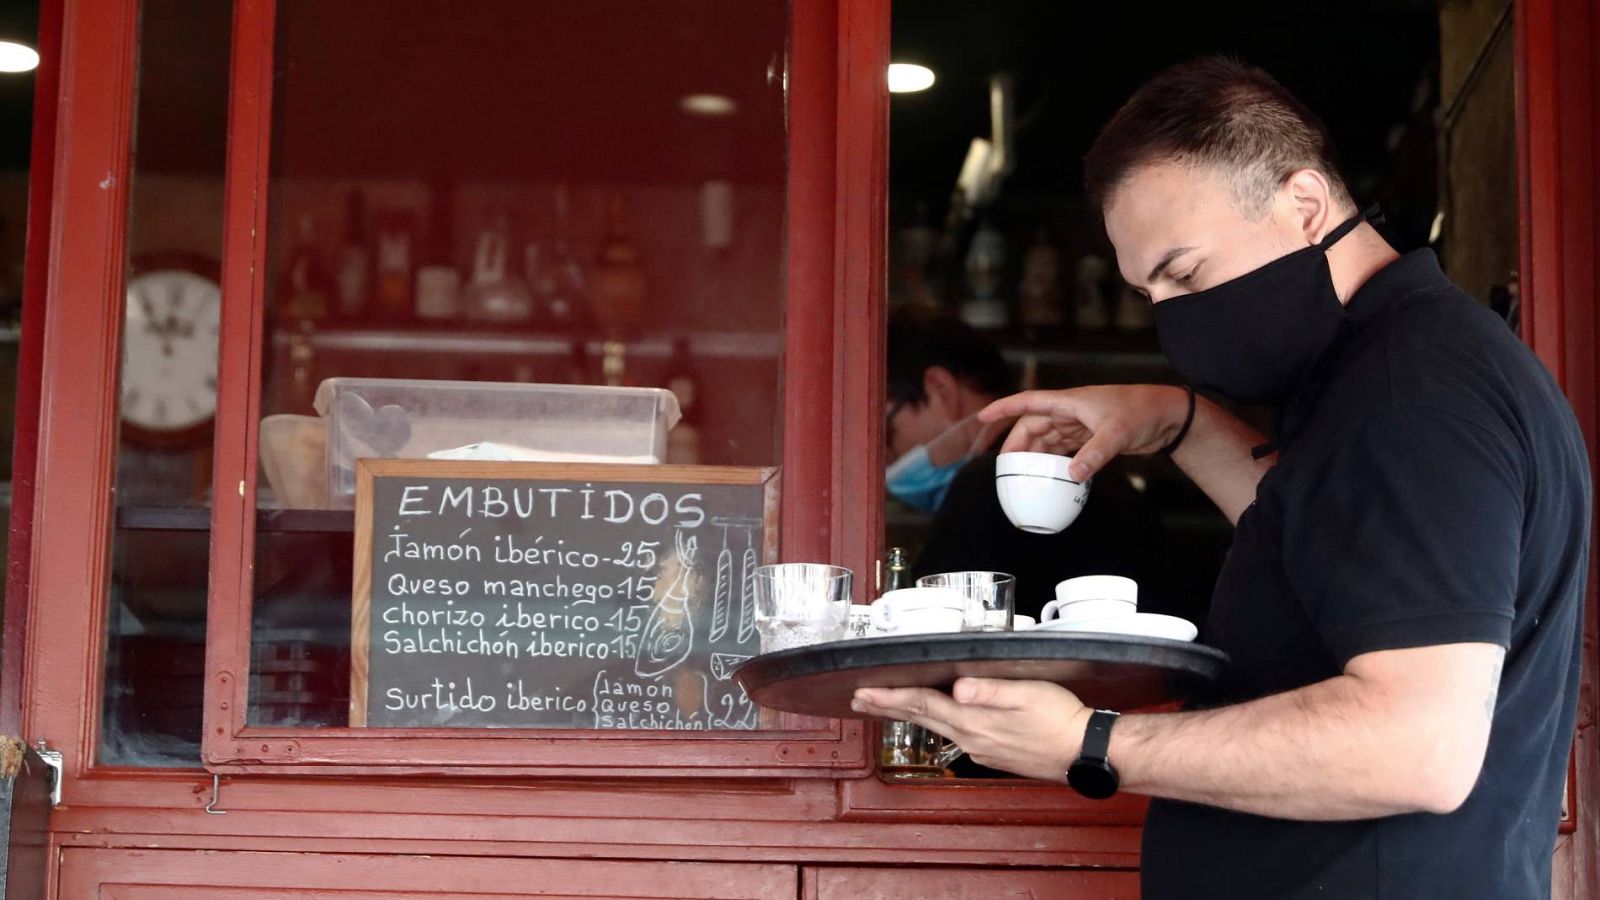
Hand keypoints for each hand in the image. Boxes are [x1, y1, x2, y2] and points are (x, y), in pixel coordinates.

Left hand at [852, 678, 1092, 781]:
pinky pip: (953, 735)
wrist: (1084, 752)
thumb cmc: (1060, 719)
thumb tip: (959, 687)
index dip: (891, 696)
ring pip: (935, 728)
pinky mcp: (991, 753)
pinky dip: (934, 723)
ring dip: (907, 715)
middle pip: (921, 718)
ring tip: (886, 707)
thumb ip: (991, 690)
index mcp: (975, 720)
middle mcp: (971, 738)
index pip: (922, 704)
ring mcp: (980, 748)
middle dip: (888, 707)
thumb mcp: (1028, 695)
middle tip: (860, 700)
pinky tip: (935, 719)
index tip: (864, 692)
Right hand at [979, 385, 1189, 481]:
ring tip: (1024, 475)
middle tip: (1006, 467)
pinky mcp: (1092, 437)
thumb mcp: (1117, 433)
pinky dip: (1055, 461)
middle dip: (1017, 444)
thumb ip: (1094, 454)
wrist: (1169, 415)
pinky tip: (1051, 476)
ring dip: (1035, 455)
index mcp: (1070, 402)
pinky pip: (1064, 449)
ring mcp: (1081, 425)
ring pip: (1048, 439)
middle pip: (1034, 426)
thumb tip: (1072, 474)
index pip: (1029, 402)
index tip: (982, 417)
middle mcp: (1071, 411)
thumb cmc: (1143, 412)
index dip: (1004, 408)